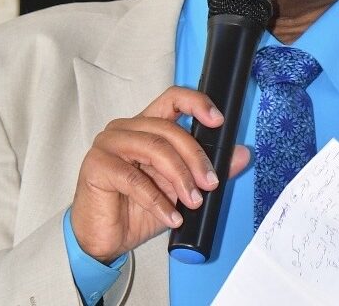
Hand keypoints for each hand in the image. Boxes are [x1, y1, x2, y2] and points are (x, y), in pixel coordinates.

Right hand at [70, 86, 250, 262]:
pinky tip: (171, 216)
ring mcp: (108, 144)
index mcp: (145, 126)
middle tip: (210, 184)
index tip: (217, 121)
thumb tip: (242, 154)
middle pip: (168, 129)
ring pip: (154, 149)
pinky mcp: (97, 166)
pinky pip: (135, 180)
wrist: (106, 240)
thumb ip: (208, 169)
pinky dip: (158, 201)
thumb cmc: (137, 210)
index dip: (196, 103)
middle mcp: (125, 128)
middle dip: (196, 158)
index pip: (171, 99)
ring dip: (180, 178)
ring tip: (193, 202)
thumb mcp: (181, 189)